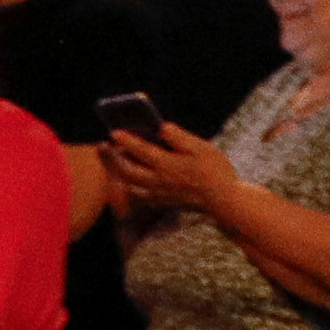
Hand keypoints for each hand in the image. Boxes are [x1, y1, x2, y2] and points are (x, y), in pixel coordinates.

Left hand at [102, 124, 233, 217]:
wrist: (222, 200)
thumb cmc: (215, 171)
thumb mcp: (202, 148)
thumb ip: (179, 138)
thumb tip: (162, 127)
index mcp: (167, 164)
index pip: (140, 150)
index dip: (126, 140)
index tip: (114, 132)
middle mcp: (157, 180)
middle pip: (126, 170)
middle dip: (114, 158)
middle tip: (106, 146)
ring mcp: (158, 194)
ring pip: (129, 184)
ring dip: (119, 173)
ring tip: (116, 161)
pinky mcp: (161, 202)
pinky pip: (137, 195)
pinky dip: (130, 186)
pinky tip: (132, 180)